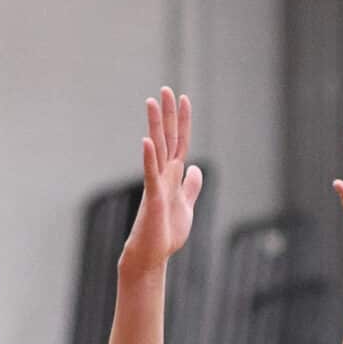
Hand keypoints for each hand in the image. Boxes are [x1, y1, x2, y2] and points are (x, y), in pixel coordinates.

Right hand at [123, 88, 202, 270]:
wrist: (153, 254)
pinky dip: (149, 157)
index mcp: (173, 175)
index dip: (183, 121)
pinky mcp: (153, 198)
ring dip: (154, 126)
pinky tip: (146, 140)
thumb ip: (190, 187)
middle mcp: (164, 174)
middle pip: (167, 138)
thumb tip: (195, 169)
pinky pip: (150, 174)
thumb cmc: (166, 233)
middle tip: (166, 89)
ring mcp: (157, 184)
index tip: (183, 99)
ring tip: (151, 102)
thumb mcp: (187, 206)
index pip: (180, 142)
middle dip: (168, 114)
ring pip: (156, 149)